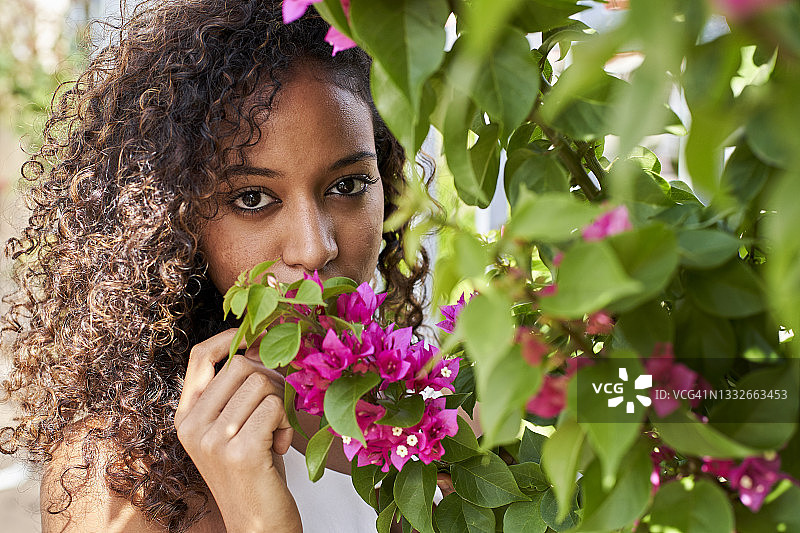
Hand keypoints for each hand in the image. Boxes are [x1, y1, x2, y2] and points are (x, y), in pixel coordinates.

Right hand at [174, 329, 301, 532]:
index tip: (257, 335)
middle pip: (241, 364)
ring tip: (277, 432)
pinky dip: (287, 421)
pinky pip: (275, 406)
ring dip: (282, 402)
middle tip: (279, 408)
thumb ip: (237, 390)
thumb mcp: (236, 425)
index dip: (230, 337)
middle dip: (272, 378)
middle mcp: (192, 426)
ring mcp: (213, 439)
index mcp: (186, 416)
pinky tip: (279, 446)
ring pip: (262, 382)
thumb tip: (260, 339)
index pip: (199, 357)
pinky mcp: (239, 451)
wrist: (257, 523)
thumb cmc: (254, 470)